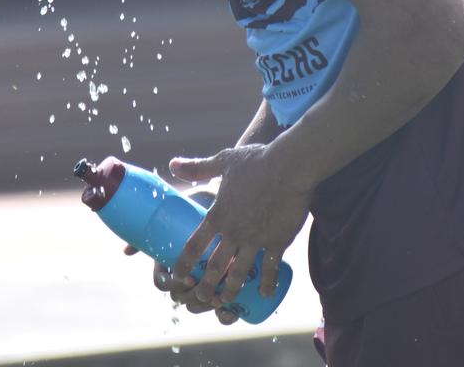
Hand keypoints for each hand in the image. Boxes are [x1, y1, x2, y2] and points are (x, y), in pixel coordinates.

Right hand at [122, 187, 239, 324]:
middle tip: (206, 288)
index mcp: (169, 259)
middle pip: (181, 298)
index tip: (188, 278)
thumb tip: (126, 251)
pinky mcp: (223, 284)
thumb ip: (153, 224)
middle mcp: (184, 273)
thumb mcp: (177, 210)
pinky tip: (231, 311)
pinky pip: (222, 310)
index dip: (172, 285)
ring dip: (206, 306)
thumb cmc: (197, 204)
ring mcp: (203, 280)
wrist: (223, 202)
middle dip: (191, 298)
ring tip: (220, 296)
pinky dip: (225, 316)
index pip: (163, 283)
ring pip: (199, 305)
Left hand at [169, 144, 310, 313]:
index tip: (177, 276)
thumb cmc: (256, 161)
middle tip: (200, 298)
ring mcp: (255, 239)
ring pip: (239, 273)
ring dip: (231, 291)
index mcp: (218, 215)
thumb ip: (198, 167)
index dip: (183, 264)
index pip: (193, 246)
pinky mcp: (277, 242)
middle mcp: (233, 231)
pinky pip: (270, 269)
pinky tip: (265, 294)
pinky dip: (267, 284)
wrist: (289, 166)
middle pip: (214, 267)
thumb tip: (173, 163)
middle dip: (205, 286)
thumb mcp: (223, 161)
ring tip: (225, 302)